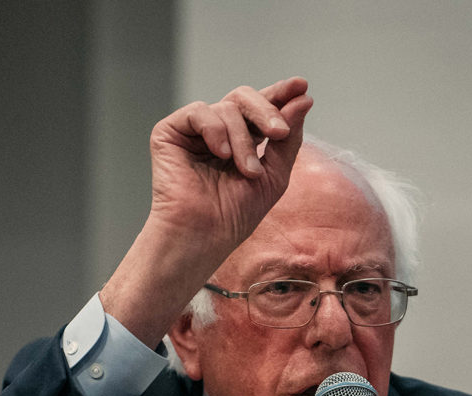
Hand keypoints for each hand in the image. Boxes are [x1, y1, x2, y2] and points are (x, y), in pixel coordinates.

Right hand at [100, 77, 314, 347]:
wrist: (204, 233)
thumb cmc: (235, 214)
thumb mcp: (276, 173)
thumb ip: (288, 135)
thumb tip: (303, 97)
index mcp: (239, 139)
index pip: (260, 107)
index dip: (280, 93)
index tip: (301, 86)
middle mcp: (215, 132)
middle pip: (243, 98)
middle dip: (266, 112)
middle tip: (278, 133)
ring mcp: (192, 132)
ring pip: (226, 108)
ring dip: (243, 140)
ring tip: (246, 171)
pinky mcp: (168, 134)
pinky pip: (198, 112)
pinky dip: (215, 130)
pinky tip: (220, 154)